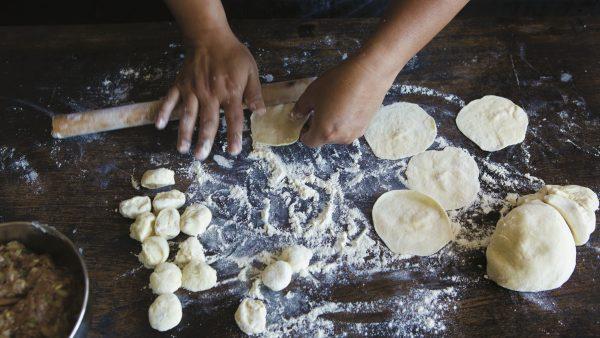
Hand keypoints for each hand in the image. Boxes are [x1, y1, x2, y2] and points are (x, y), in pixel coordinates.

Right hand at [156, 29, 264, 159]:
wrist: (210, 36)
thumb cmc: (233, 55)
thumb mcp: (250, 71)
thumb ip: (255, 93)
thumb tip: (260, 113)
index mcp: (229, 92)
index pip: (234, 118)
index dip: (234, 136)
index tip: (233, 151)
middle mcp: (210, 94)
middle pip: (207, 121)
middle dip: (204, 141)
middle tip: (200, 157)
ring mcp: (193, 89)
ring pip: (187, 115)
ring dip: (184, 133)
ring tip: (182, 149)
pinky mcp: (180, 84)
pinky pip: (170, 99)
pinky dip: (163, 111)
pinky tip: (158, 125)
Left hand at [292, 57, 395, 146]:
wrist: (370, 73)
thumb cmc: (339, 82)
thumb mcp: (312, 93)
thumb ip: (300, 108)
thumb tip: (296, 116)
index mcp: (324, 132)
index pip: (309, 141)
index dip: (304, 132)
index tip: (304, 120)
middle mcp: (341, 138)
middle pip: (323, 138)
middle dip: (318, 126)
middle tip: (319, 108)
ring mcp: (355, 133)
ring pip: (337, 134)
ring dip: (332, 124)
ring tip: (334, 104)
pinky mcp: (365, 127)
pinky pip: (348, 128)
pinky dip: (344, 121)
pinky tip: (346, 104)